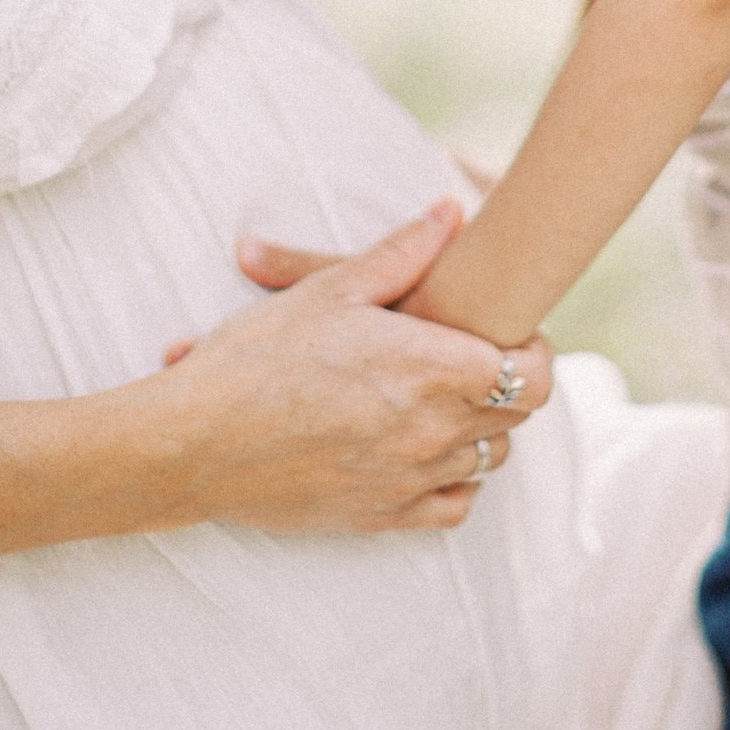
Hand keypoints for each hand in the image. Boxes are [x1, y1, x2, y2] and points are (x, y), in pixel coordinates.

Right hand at [149, 203, 551, 535]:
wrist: (195, 443)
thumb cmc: (258, 358)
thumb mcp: (330, 289)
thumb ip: (402, 252)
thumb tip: (452, 212)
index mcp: (430, 370)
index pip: (533, 376)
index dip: (534, 350)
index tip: (510, 332)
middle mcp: (433, 431)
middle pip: (517, 417)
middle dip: (507, 382)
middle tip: (473, 353)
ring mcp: (410, 479)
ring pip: (488, 460)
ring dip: (481, 428)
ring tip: (446, 396)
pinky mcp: (382, 517)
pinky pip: (453, 506)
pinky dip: (456, 481)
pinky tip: (428, 450)